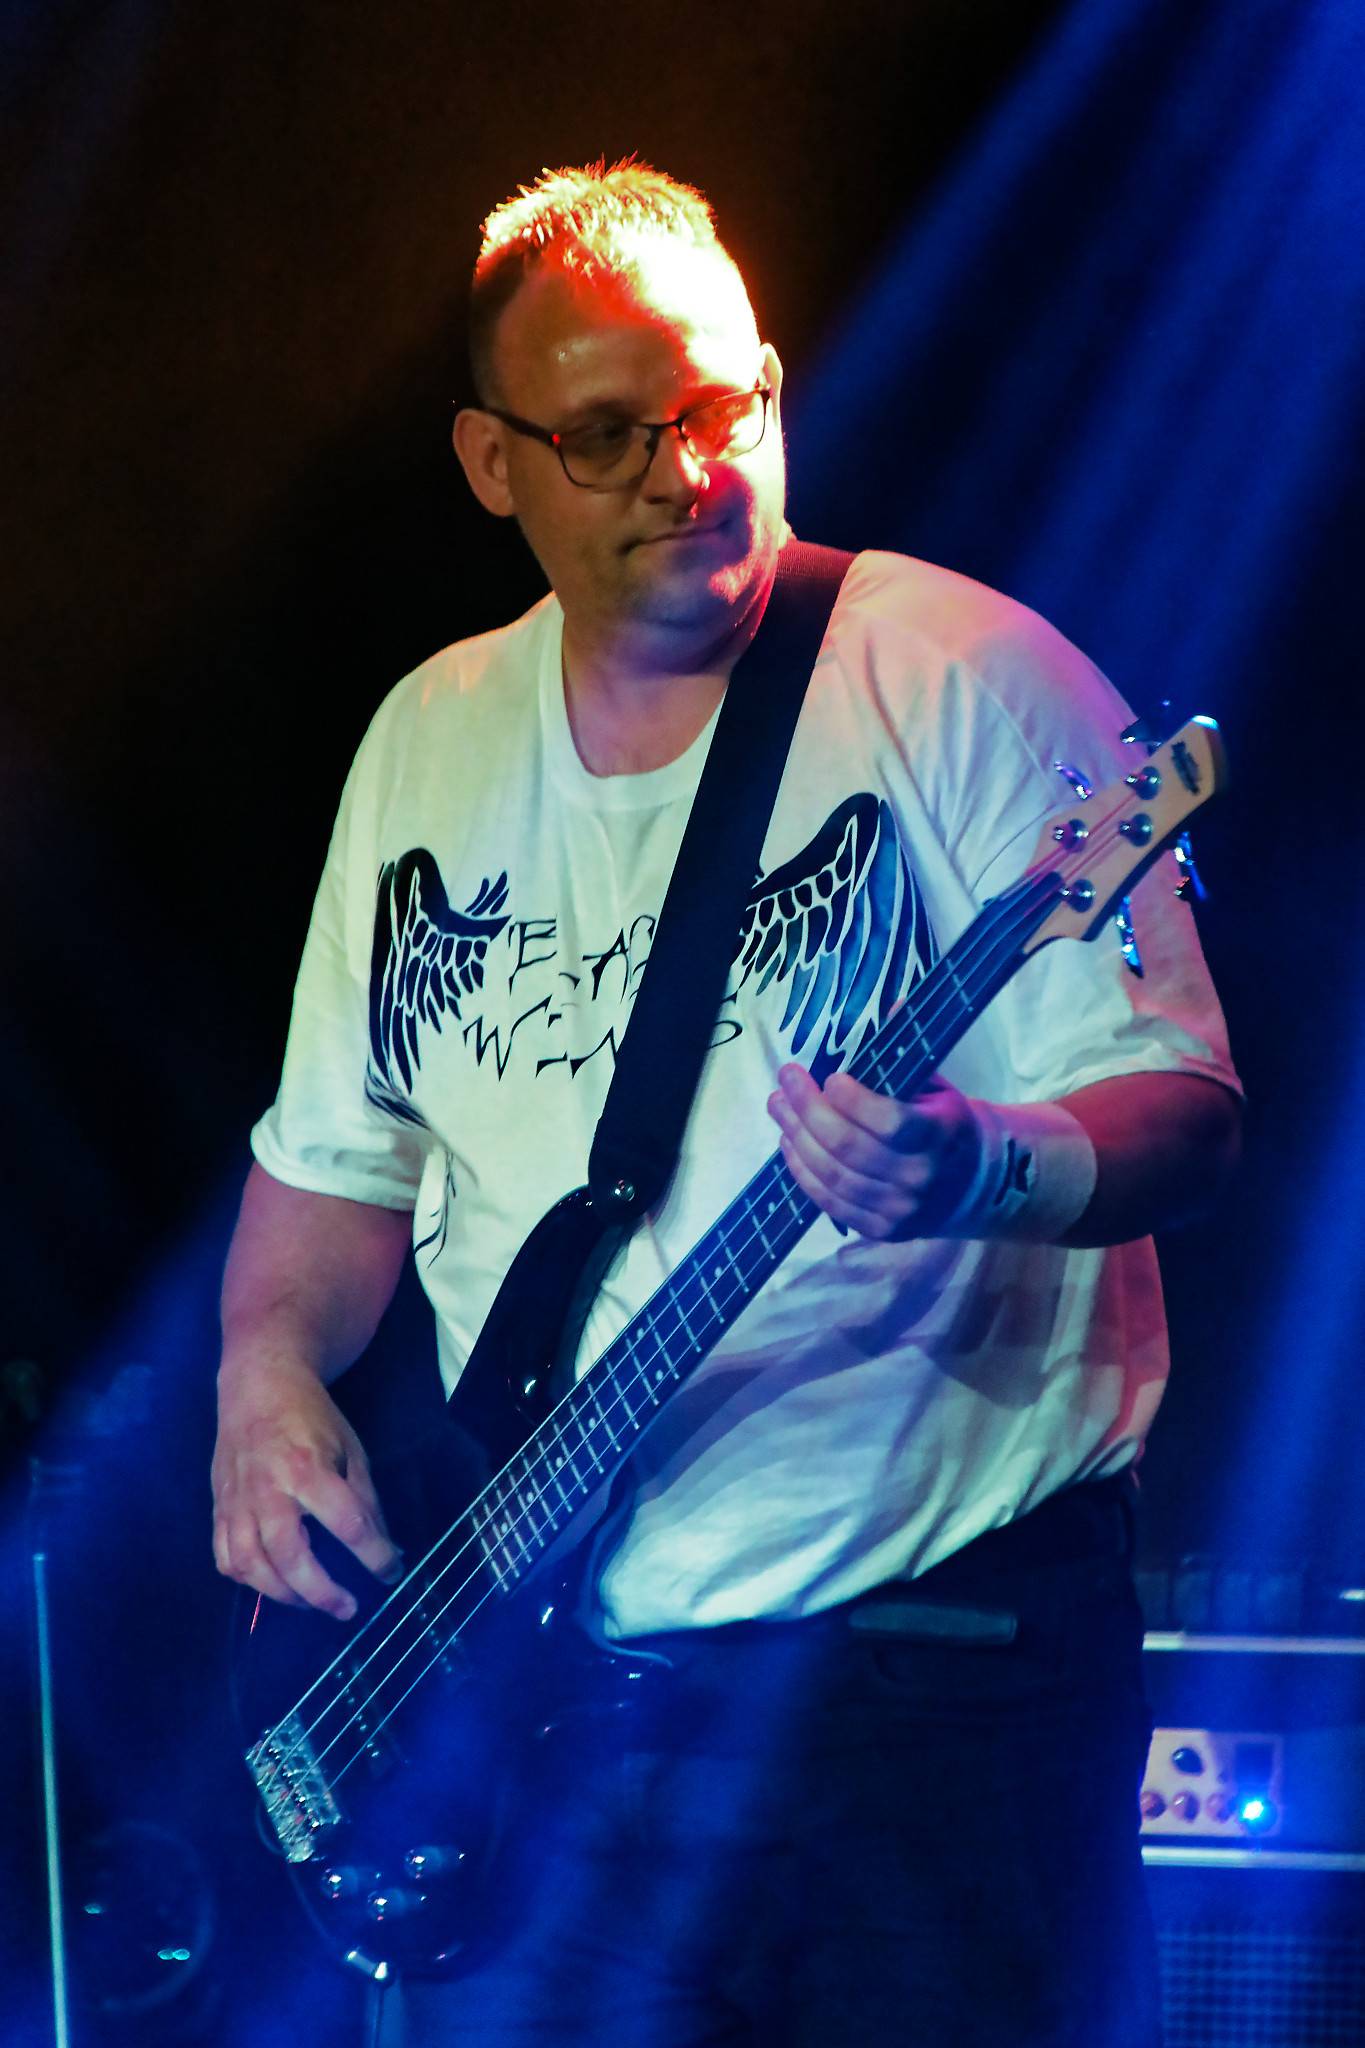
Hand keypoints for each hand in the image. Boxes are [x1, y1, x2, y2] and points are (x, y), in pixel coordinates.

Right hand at [211, 1359, 401, 1619]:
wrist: (256, 1387)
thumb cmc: (311, 1417)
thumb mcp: (350, 1449)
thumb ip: (365, 1501)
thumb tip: (387, 1548)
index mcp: (307, 1469)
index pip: (347, 1523)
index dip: (373, 1555)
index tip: (391, 1573)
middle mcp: (267, 1490)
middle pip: (289, 1556)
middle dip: (321, 1591)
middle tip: (348, 1609)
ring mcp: (236, 1502)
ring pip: (251, 1565)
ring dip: (284, 1594)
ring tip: (313, 1602)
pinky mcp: (218, 1508)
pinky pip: (226, 1558)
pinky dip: (249, 1580)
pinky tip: (274, 1583)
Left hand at [766, 1064, 983, 1241]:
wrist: (971, 1183)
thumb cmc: (944, 1123)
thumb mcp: (936, 1085)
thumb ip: (907, 1052)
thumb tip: (890, 1004)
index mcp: (940, 1135)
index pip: (889, 1121)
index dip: (852, 1099)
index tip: (830, 1077)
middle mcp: (920, 1176)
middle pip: (849, 1146)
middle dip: (808, 1109)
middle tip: (787, 1079)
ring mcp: (899, 1209)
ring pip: (833, 1175)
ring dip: (796, 1137)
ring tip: (778, 1106)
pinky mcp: (880, 1228)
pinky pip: (829, 1201)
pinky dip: (802, 1171)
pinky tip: (788, 1142)